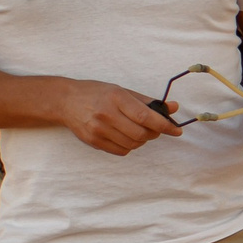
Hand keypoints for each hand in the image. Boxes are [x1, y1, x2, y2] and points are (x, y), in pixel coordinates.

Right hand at [59, 80, 183, 154]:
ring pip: (133, 144)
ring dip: (142, 141)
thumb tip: (173, 107)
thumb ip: (148, 101)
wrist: (66, 101)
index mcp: (116, 98)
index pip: (145, 116)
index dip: (164, 126)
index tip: (176, 130)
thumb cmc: (97, 93)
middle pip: (141, 134)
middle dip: (154, 134)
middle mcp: (106, 114)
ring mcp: (98, 130)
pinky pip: (121, 151)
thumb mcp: (122, 91)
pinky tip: (125, 136)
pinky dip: (129, 146)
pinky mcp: (94, 141)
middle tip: (155, 128)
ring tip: (138, 131)